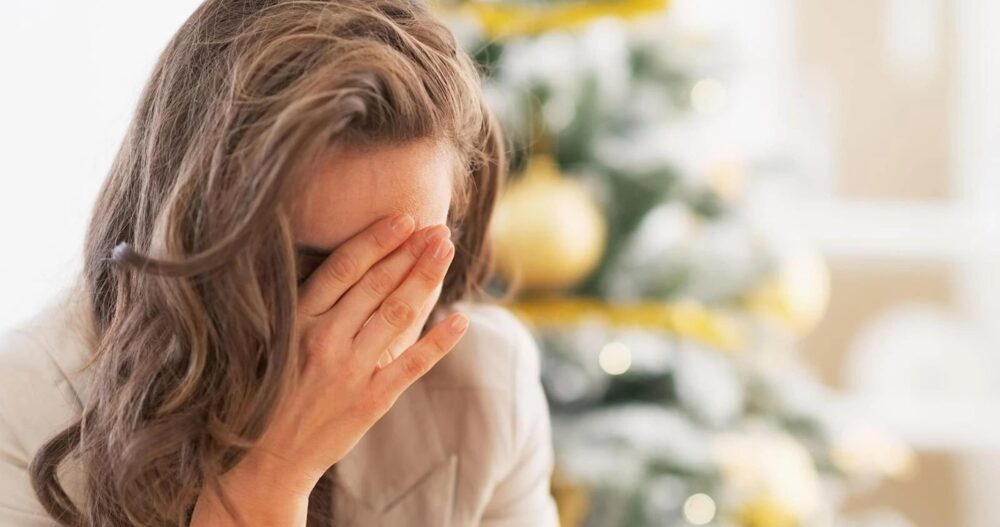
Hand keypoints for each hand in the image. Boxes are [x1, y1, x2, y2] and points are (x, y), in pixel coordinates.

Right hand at [192, 213, 467, 524]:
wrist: (265, 458)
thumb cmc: (271, 391)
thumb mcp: (275, 340)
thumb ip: (310, 307)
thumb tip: (352, 264)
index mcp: (298, 320)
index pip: (345, 268)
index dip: (378, 239)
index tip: (405, 218)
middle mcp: (324, 340)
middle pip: (377, 284)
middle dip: (412, 252)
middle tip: (439, 228)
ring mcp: (350, 370)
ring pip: (397, 314)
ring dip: (426, 279)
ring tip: (447, 252)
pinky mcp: (371, 399)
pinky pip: (412, 363)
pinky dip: (438, 340)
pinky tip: (460, 319)